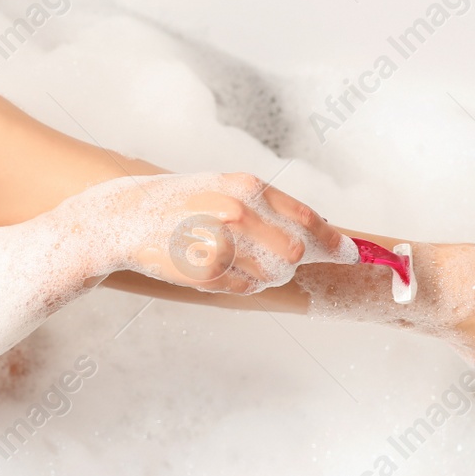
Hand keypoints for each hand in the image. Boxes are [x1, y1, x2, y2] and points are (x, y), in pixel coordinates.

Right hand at [56, 171, 353, 293]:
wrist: (121, 216)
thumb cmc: (178, 202)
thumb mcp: (223, 188)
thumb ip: (268, 206)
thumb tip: (322, 230)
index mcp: (245, 186)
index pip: (307, 219)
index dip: (335, 242)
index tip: (353, 254)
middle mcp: (237, 211)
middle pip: (295, 254)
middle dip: (292, 263)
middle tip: (273, 261)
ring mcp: (220, 242)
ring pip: (271, 276)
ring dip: (261, 274)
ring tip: (229, 258)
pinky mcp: (204, 272)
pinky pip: (243, 289)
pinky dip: (237, 284)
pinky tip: (211, 266)